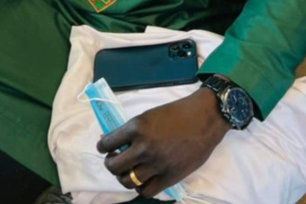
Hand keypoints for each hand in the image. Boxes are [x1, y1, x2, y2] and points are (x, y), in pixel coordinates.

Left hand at [98, 87, 228, 198]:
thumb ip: (132, 130)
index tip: (104, 148)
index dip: (103, 147)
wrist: (203, 119)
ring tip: (127, 171)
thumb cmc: (175, 113)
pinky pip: (146, 191)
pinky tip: (143, 179)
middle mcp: (143, 147)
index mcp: (136, 127)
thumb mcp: (148, 115)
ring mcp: (156, 164)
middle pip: (114, 166)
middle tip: (114, 160)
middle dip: (110, 164)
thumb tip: (113, 140)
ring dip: (124, 177)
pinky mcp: (170, 177)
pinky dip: (140, 187)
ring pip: (128, 181)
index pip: (108, 143)